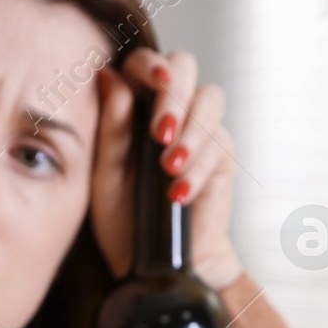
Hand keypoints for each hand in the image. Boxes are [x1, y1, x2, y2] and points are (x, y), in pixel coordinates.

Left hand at [89, 48, 242, 290]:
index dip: (150, 64)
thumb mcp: (105, 177)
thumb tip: (108, 75)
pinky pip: (220, 143)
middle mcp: (168, 107)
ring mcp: (198, 127)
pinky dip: (200, 167)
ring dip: (192, 131)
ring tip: (169, 168)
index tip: (154, 82)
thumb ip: (110, 128)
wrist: (153, 265)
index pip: (143, 63)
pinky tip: (179, 193)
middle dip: (174, 95)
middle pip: (185, 66)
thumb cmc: (124, 220)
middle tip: (161, 134)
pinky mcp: (221, 154)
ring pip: (210, 98)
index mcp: (132, 103)